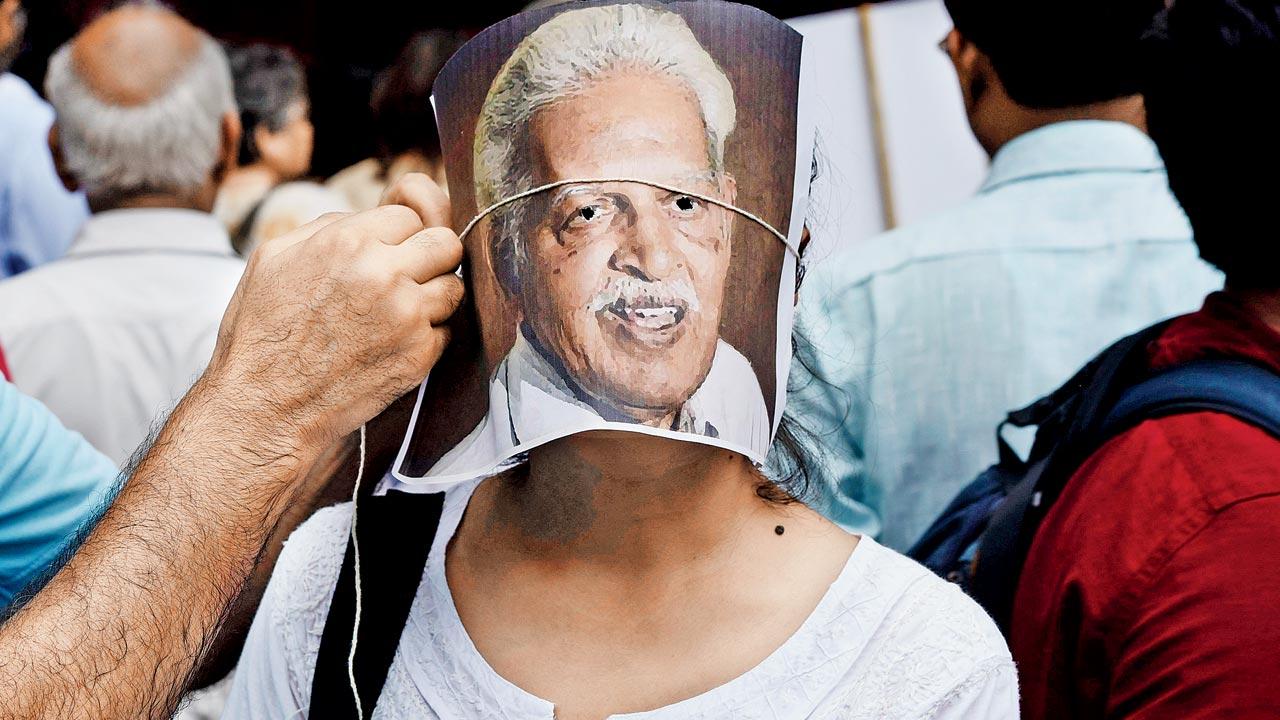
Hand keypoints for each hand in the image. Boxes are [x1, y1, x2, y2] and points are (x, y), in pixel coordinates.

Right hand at [207, 195, 463, 457]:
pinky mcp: (419, 355)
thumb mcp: (273, 258)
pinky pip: (446, 331)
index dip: (397, 236)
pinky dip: (425, 337)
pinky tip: (390, 346)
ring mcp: (407, 316)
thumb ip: (327, 227)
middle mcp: (383, 274)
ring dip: (432, 298)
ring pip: (454, 288)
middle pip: (446, 244)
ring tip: (397, 314)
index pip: (408, 216)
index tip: (385, 255)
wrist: (265, 408)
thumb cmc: (261, 334)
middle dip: (430, 257)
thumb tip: (366, 217)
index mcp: (347, 242)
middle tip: (409, 277)